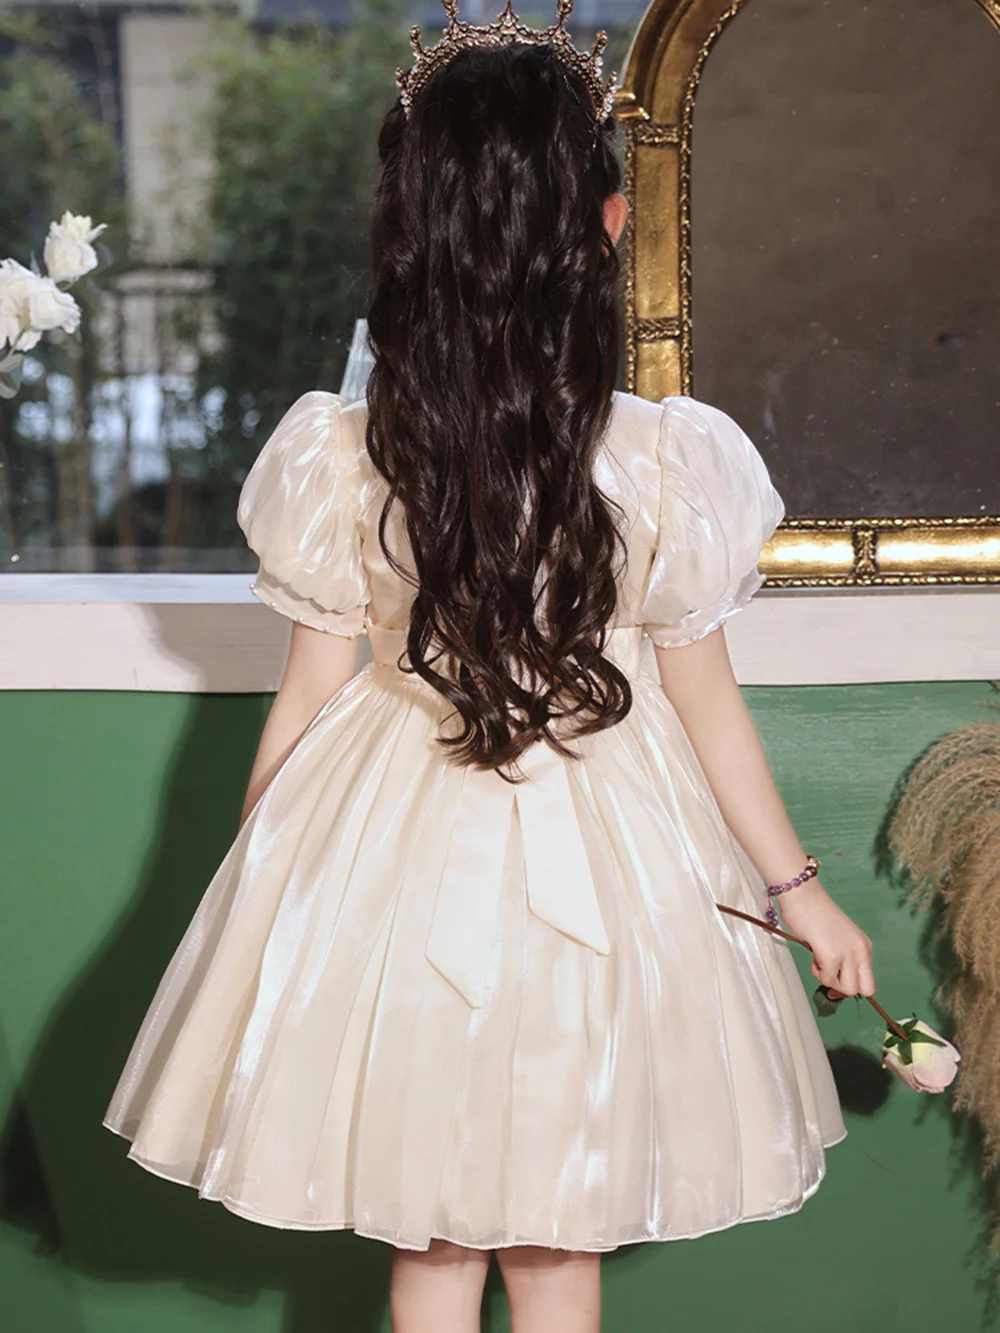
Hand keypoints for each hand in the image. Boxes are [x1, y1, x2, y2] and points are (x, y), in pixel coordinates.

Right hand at [774, 878, 875, 998]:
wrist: (802, 895)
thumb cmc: (814, 913)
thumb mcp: (838, 939)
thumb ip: (842, 959)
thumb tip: (836, 986)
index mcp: (864, 946)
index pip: (870, 982)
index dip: (853, 987)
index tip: (837, 984)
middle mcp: (861, 950)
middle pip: (864, 990)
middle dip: (843, 987)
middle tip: (827, 973)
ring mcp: (848, 954)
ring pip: (847, 989)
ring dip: (829, 979)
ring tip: (819, 959)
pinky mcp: (832, 956)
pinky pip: (827, 979)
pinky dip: (817, 971)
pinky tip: (813, 952)